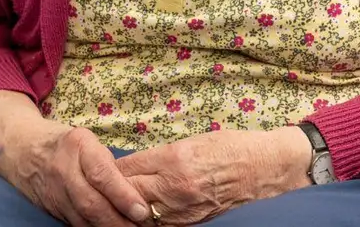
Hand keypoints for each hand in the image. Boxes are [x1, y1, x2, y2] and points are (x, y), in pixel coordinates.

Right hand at [1, 119, 154, 226]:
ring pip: (82, 219)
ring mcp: (54, 192)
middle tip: (139, 226)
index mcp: (77, 146)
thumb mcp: (87, 139)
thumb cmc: (63, 142)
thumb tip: (132, 188)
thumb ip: (107, 162)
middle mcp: (63, 170)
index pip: (102, 174)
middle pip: (91, 203)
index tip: (141, 209)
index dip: (123, 195)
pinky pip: (74, 223)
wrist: (20, 148)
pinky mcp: (50, 208)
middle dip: (117, 220)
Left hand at [115, 127, 312, 225]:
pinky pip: (158, 226)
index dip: (108, 170)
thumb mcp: (192, 141)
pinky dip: (144, 221)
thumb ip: (159, 155)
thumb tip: (131, 164)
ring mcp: (182, 209)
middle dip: (110, 191)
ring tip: (110, 205)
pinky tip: (137, 216)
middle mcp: (175, 187)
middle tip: (96, 189)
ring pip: (138, 215)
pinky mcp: (190, 223)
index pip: (127, 169)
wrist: (263, 169)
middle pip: (127, 193)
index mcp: (174, 160)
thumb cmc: (230, 147)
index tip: (97, 169)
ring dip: (123, 210)